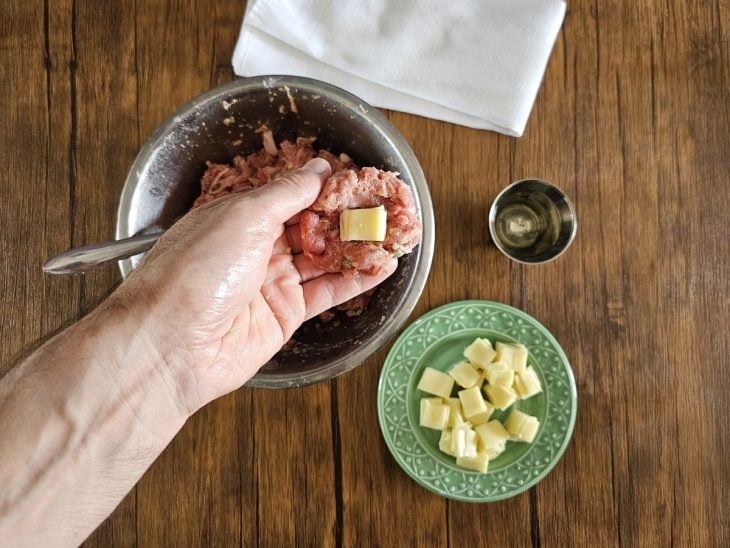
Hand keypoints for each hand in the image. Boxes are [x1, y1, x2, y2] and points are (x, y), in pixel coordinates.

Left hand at [113, 158, 396, 412]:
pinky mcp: (285, 315)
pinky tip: (381, 269)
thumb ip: (288, 193)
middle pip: (311, 226)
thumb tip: (317, 169)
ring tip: (389, 234)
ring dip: (356, 248)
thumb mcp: (243, 215)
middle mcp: (257, 247)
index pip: (291, 195)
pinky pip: (327, 293)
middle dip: (346, 218)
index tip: (358, 180)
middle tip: (381, 207)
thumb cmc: (196, 270)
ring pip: (324, 259)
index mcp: (240, 216)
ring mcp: (272, 281)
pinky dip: (355, 282)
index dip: (325, 187)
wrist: (172, 344)